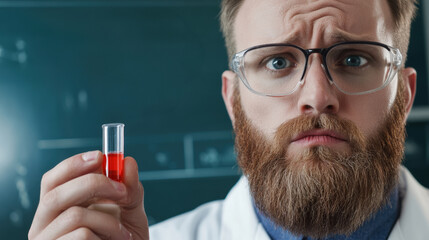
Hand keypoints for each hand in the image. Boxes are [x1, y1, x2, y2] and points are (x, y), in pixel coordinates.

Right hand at [28, 151, 148, 239]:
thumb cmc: (124, 239)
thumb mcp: (130, 212)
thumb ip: (130, 189)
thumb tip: (127, 162)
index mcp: (57, 208)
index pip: (53, 180)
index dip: (73, 165)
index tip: (100, 156)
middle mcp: (44, 225)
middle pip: (55, 193)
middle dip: (94, 184)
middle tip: (123, 191)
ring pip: (74, 216)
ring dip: (109, 220)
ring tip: (124, 233)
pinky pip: (82, 236)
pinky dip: (106, 235)